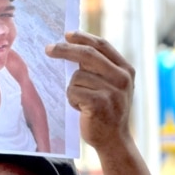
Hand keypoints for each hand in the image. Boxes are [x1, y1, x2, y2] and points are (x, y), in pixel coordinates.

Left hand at [46, 31, 134, 149]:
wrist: (113, 140)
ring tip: (82, 102)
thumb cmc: (106, 112)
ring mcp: (113, 90)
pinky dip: (72, 99)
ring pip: (77, 76)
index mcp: (126, 70)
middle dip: (65, 50)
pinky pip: (73, 91)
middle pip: (87, 55)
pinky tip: (80, 109)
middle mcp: (122, 78)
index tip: (67, 34)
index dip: (83, 38)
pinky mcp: (100, 102)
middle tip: (48, 49)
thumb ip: (98, 68)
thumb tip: (71, 47)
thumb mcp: (109, 86)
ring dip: (72, 89)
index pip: (102, 46)